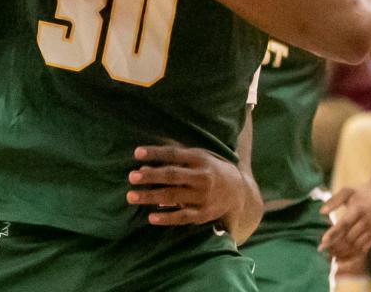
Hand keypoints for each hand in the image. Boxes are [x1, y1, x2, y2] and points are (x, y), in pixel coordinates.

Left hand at [126, 145, 242, 227]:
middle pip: (172, 175)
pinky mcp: (203, 213)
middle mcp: (202, 176)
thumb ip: (174, 159)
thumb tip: (144, 165)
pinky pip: (183, 216)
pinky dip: (167, 217)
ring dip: (151, 196)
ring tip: (131, 196)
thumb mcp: (197, 158)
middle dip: (151, 176)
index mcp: (199, 158)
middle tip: (131, 177)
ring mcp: (203, 196)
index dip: (155, 152)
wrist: (239, 191)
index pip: (173, 154)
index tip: (136, 153)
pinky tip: (151, 217)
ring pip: (173, 196)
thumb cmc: (209, 169)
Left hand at [320, 177, 370, 259]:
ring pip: (356, 246)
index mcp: (358, 209)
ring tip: (329, 254)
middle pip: (349, 238)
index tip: (322, 242)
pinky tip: (342, 256)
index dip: (333, 234)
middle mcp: (366, 221)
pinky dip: (353, 255)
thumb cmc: (361, 191)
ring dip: (342, 252)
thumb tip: (321, 212)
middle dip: (334, 245)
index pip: (344, 224)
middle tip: (321, 250)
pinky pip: (364, 249)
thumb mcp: (347, 191)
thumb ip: (333, 201)